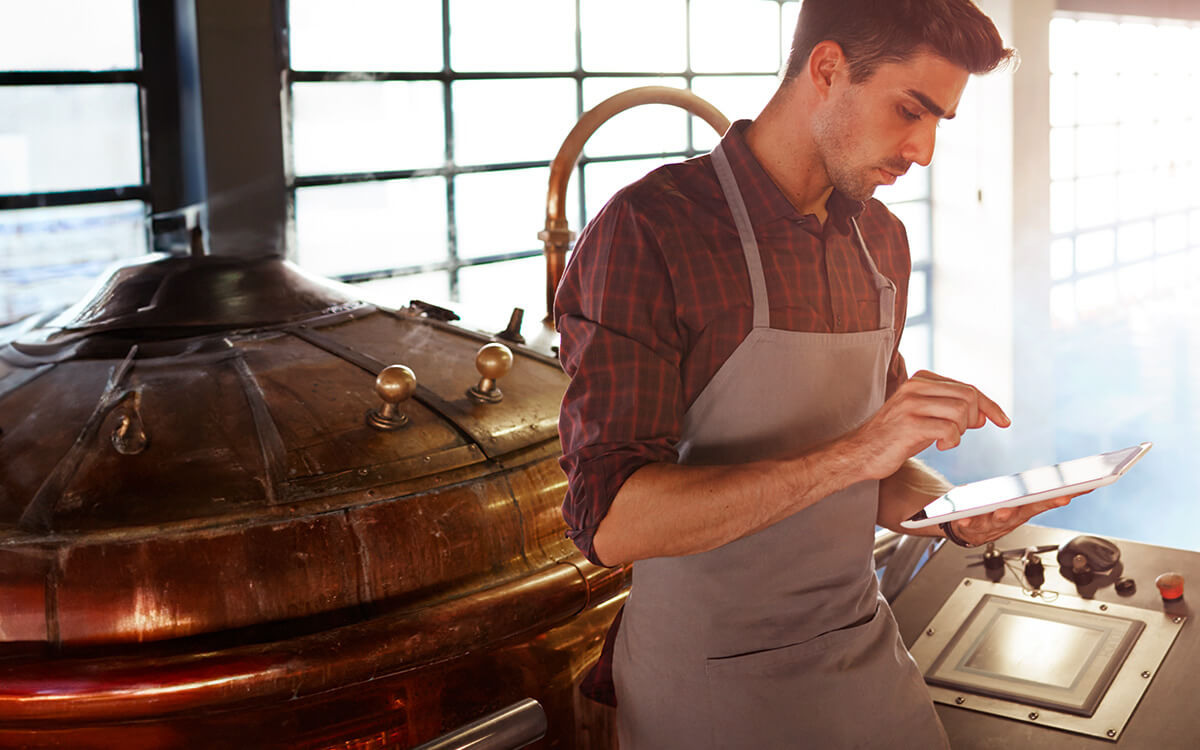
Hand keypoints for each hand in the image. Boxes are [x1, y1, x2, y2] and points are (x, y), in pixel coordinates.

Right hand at [847, 370, 1009, 480]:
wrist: (861, 453)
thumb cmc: (895, 437)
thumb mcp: (926, 418)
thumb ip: (952, 411)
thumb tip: (983, 415)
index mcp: (921, 380)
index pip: (967, 387)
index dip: (990, 405)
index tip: (1003, 421)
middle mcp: (915, 387)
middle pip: (968, 396)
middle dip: (974, 419)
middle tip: (959, 434)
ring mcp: (911, 404)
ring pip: (961, 411)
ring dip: (960, 431)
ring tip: (945, 440)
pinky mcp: (909, 424)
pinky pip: (949, 429)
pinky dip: (952, 441)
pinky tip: (939, 446)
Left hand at [949, 491, 1087, 546]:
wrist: (965, 529)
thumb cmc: (993, 512)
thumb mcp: (1016, 501)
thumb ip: (1035, 492)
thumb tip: (1067, 477)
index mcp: (1023, 509)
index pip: (1046, 502)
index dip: (1060, 496)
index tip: (1075, 490)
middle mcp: (1011, 518)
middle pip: (1029, 510)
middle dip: (1041, 504)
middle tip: (1056, 498)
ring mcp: (992, 524)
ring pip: (1000, 520)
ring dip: (1003, 515)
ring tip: (1004, 511)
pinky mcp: (971, 527)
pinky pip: (969, 525)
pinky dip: (967, 522)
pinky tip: (964, 520)